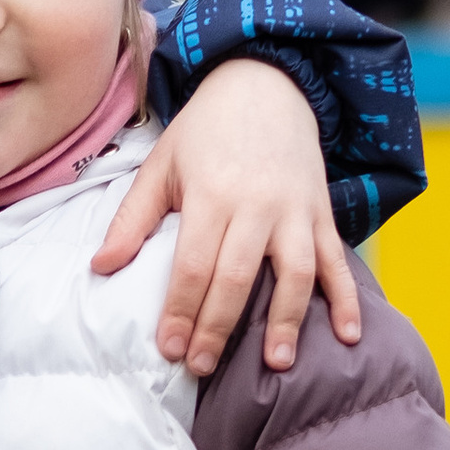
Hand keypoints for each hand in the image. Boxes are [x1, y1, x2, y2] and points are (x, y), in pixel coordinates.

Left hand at [92, 56, 363, 375]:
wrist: (266, 82)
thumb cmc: (205, 131)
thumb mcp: (161, 165)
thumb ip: (132, 219)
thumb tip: (100, 268)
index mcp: (211, 195)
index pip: (193, 265)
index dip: (181, 310)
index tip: (170, 350)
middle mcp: (257, 205)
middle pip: (238, 277)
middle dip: (219, 327)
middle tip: (203, 368)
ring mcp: (296, 210)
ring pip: (295, 274)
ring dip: (287, 321)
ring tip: (277, 364)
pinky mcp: (322, 213)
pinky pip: (338, 261)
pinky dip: (347, 299)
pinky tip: (349, 337)